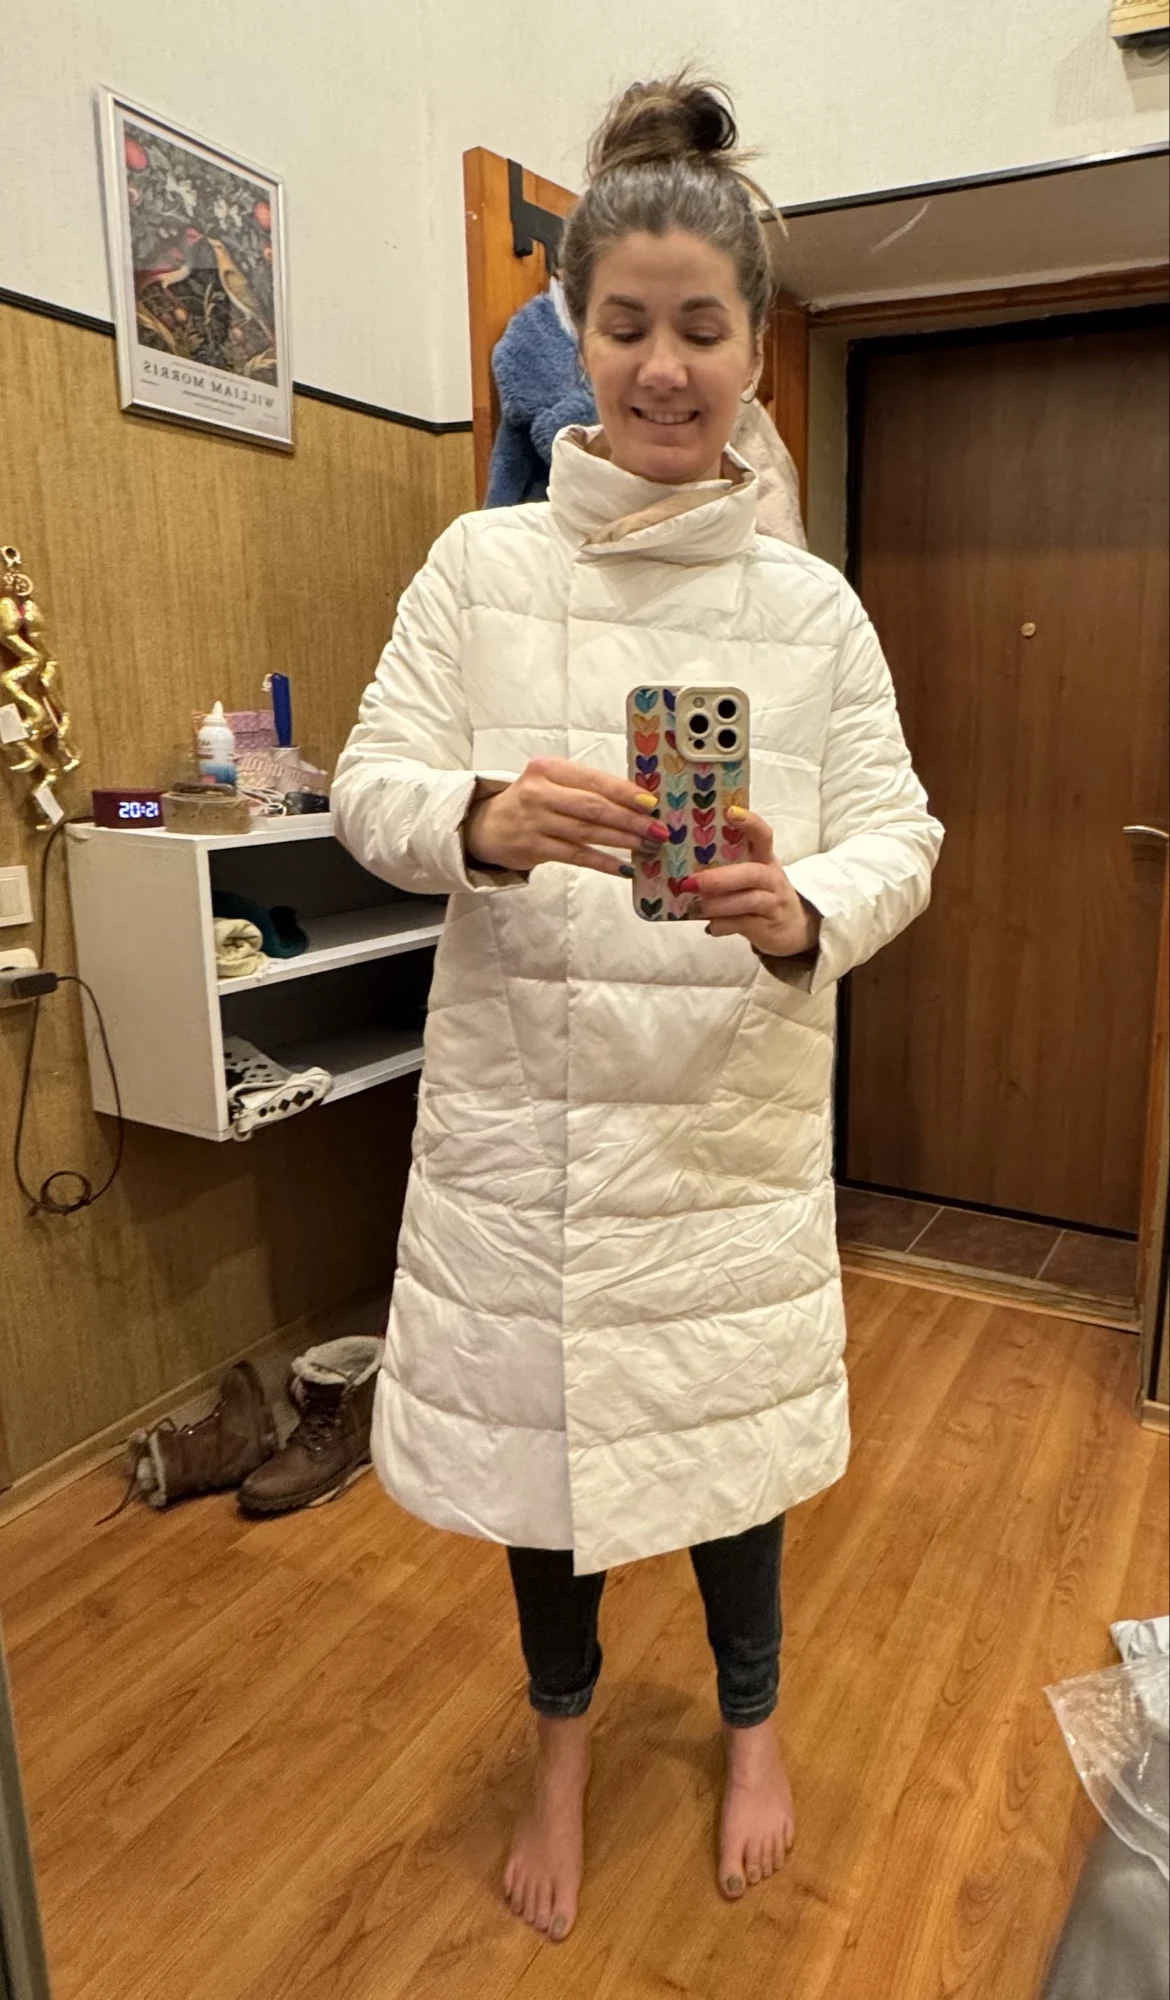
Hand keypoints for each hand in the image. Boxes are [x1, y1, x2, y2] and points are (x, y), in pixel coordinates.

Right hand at [465, 757, 664, 876]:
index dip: (625, 792)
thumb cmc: (532, 802)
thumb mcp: (553, 784)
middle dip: (630, 819)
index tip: (652, 803)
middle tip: (658, 830)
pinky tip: (624, 868)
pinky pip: (576, 856)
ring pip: (587, 832)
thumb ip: (587, 789)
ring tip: (647, 846)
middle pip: (593, 806)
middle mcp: (540, 792)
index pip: (594, 780)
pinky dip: (603, 862)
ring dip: (622, 841)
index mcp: (549, 769)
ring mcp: (535, 821)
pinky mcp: (532, 847)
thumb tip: (639, 802)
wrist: (487, 825)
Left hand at [685, 809, 820, 956]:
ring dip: (718, 904)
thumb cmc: (763, 893)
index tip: (729, 812)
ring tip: (695, 906)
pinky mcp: (767, 927)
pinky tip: (710, 926)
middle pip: (751, 873)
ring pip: (748, 901)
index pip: (763, 836)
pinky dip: (724, 925)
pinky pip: (744, 924)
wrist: (795, 926)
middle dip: (719, 878)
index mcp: (765, 858)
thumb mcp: (752, 874)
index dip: (749, 823)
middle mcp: (772, 878)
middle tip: (690, 882)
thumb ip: (727, 865)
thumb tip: (684, 864)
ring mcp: (772, 903)